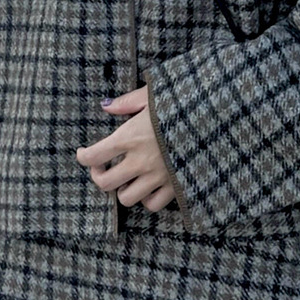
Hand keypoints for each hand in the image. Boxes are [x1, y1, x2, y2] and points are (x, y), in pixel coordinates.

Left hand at [75, 87, 177, 212]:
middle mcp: (141, 160)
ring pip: (126, 198)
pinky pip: (152, 204)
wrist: (217, 118)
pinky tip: (149, 186)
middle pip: (105, 183)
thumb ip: (127, 102)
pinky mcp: (175, 186)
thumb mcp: (154, 95)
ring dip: (123, 189)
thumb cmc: (184, 102)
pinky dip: (146, 198)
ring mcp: (158, 177)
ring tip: (128, 178)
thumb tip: (106, 106)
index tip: (84, 152)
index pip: (94, 155)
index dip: (82, 156)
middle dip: (99, 176)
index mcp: (131, 136)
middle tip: (104, 168)